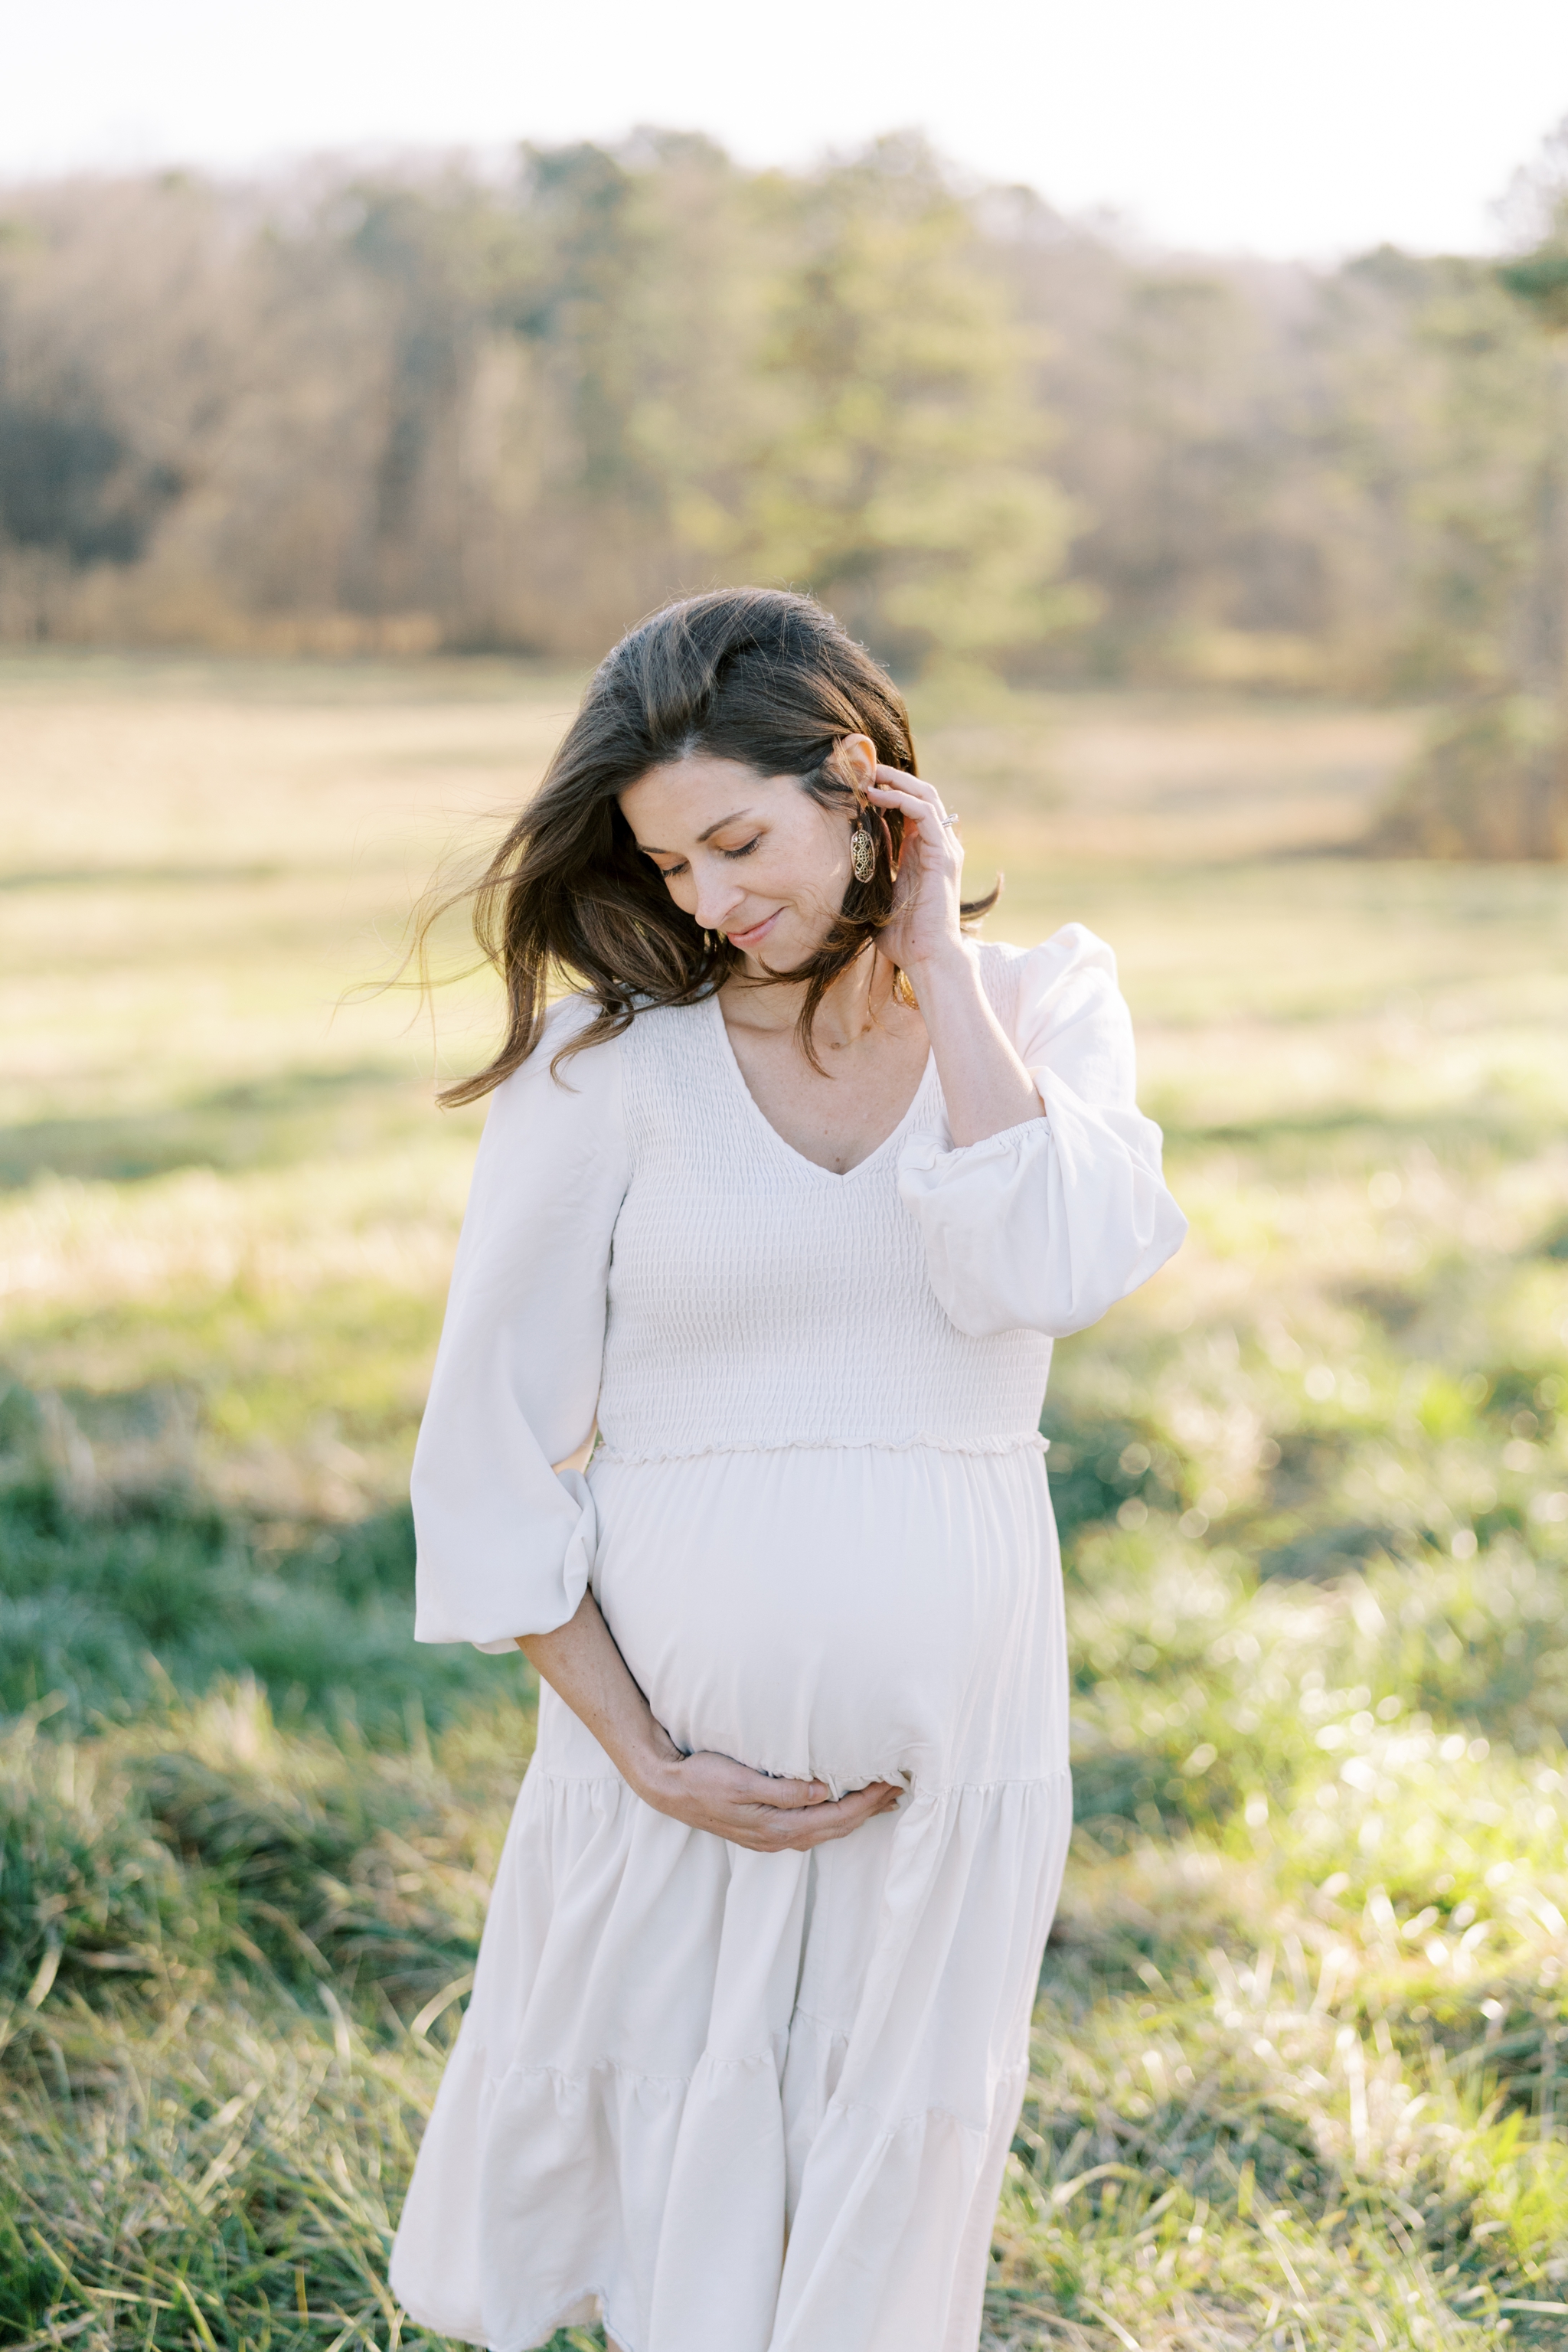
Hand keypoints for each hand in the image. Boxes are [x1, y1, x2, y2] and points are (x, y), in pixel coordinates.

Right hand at [637, 1746, 901, 1851]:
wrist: (669, 1789)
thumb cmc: (703, 1778)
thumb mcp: (741, 1781)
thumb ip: (784, 1790)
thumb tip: (825, 1792)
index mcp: (779, 1827)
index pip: (837, 1818)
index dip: (867, 1802)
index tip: (890, 1782)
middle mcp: (780, 1839)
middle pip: (838, 1828)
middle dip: (870, 1809)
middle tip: (899, 1788)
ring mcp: (773, 1838)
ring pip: (827, 1831)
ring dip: (857, 1815)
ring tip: (882, 1799)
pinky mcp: (766, 1830)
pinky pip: (812, 1828)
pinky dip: (836, 1817)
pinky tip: (842, 1806)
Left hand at [865, 766, 967, 976]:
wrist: (926, 958)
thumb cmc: (902, 934)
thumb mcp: (881, 890)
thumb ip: (877, 864)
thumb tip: (862, 838)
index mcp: (922, 851)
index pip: (910, 806)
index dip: (889, 788)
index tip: (859, 779)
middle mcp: (936, 845)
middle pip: (921, 794)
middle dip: (893, 776)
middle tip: (864, 767)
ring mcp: (943, 849)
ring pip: (926, 797)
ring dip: (897, 781)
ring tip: (869, 773)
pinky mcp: (943, 857)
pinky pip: (925, 815)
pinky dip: (902, 799)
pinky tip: (878, 795)